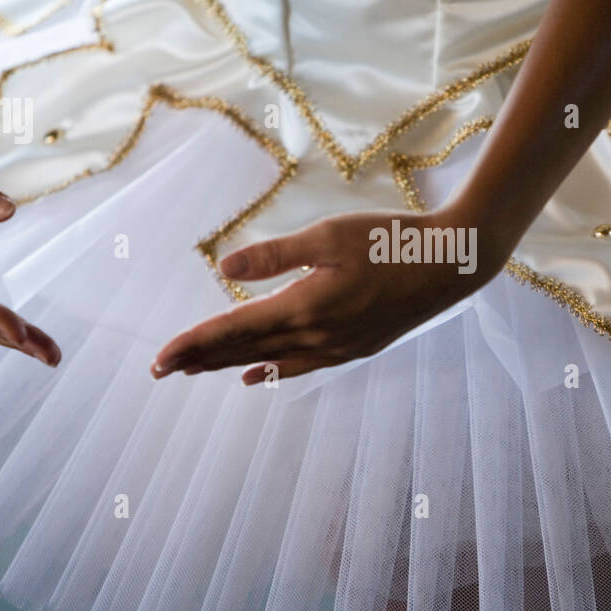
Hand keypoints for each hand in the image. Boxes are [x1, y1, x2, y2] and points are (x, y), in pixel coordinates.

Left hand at [151, 206, 505, 383]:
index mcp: (304, 307)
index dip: (193, 344)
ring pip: (269, 363)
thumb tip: (223, 271)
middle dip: (200, 360)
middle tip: (162, 371)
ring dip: (229, 366)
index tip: (158, 359)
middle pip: (245, 353)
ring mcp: (338, 348)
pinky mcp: (356, 347)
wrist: (452, 264)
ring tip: (197, 371)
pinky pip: (300, 367)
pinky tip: (256, 375)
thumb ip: (274, 255)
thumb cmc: (390, 240)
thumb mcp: (328, 234)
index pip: (234, 331)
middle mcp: (317, 337)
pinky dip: (270, 372)